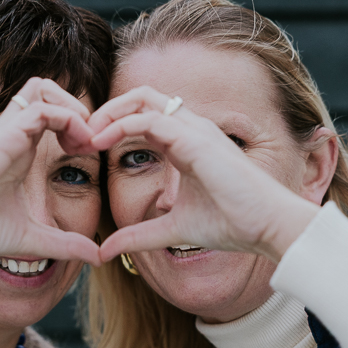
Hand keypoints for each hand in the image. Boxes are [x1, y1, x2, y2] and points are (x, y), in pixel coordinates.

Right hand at [0, 78, 100, 272]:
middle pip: (48, 90)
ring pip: (43, 88)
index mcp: (19, 149)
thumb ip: (65, 244)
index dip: (78, 126)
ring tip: (86, 143)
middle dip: (78, 108)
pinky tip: (78, 149)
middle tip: (92, 143)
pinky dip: (68, 119)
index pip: (51, 114)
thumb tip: (97, 256)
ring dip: (74, 108)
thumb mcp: (33, 239)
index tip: (91, 155)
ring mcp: (6, 132)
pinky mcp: (2, 137)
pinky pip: (41, 109)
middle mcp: (12, 134)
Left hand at [88, 86, 320, 263]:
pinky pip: (150, 120)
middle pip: (141, 97)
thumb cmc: (232, 223)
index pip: (144, 116)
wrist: (266, 226)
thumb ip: (138, 236)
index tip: (87, 149)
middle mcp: (191, 129)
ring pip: (143, 99)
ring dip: (109, 113)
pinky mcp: (196, 140)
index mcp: (186, 143)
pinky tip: (101, 143)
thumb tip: (104, 250)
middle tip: (80, 135)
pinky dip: (121, 125)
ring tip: (86, 136)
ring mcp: (195, 130)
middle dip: (107, 110)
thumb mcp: (172, 230)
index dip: (113, 126)